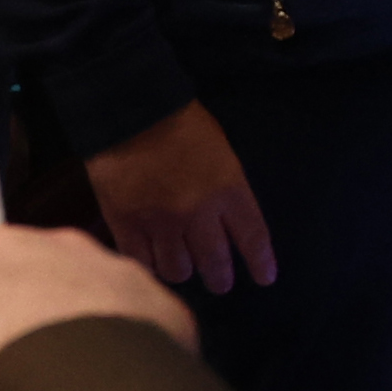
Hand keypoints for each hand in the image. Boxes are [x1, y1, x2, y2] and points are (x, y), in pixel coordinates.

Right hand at [82, 100, 277, 290]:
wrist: (129, 108)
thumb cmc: (181, 122)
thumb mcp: (222, 152)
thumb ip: (227, 190)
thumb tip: (229, 224)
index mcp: (228, 190)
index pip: (253, 238)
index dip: (261, 263)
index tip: (264, 278)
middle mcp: (198, 214)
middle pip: (215, 265)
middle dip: (221, 279)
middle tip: (220, 281)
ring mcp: (161, 223)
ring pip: (178, 271)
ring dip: (183, 271)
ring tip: (181, 265)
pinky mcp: (126, 225)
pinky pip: (142, 262)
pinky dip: (149, 265)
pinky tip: (152, 261)